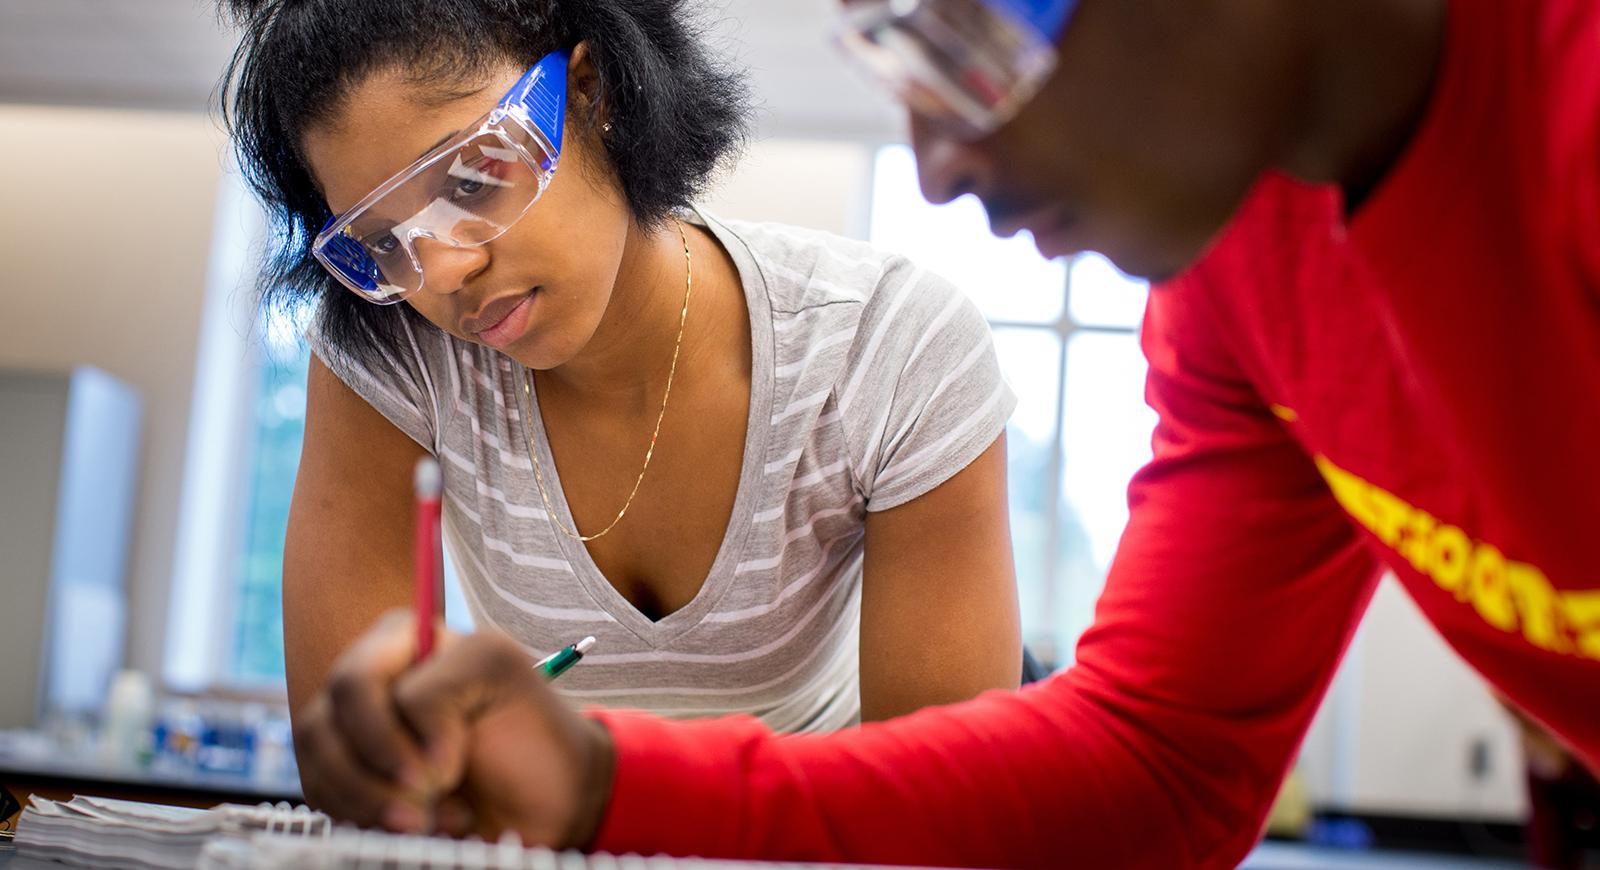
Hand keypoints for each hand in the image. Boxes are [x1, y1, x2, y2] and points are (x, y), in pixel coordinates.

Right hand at [292, 610, 613, 847]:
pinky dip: (364, 820)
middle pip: (321, 727)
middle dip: (376, 777)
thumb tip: (406, 753)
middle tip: (426, 803)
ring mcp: (351, 732)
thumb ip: (438, 690)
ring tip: (428, 819)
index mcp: (400, 642)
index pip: (354, 681)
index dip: (384, 733)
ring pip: (316, 766)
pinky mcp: (347, 778)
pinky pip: (321, 798)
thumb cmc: (530, 730)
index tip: (441, 770)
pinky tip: (416, 824)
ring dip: (370, 803)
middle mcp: (369, 683)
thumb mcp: (498, 674)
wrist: (546, 800)